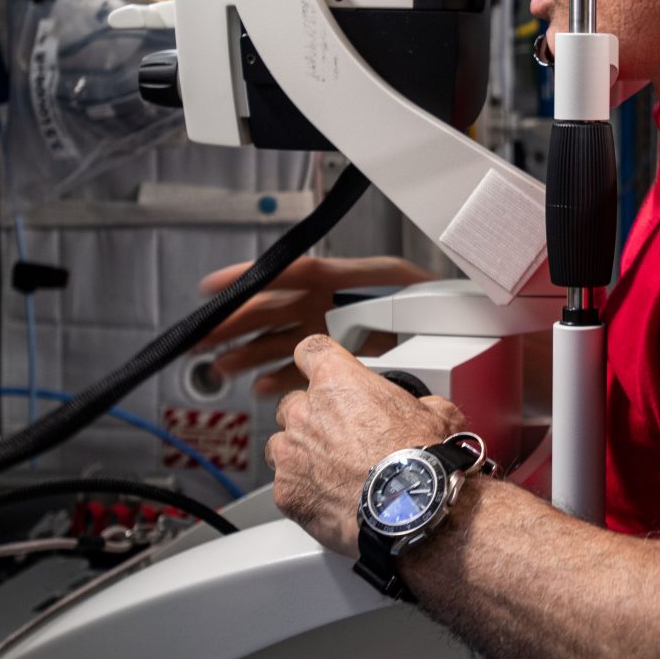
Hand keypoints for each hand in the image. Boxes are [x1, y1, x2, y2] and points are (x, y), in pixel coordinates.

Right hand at [192, 255, 430, 396]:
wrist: (458, 333)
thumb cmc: (436, 299)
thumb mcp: (403, 289)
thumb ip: (364, 290)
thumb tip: (337, 299)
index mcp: (341, 281)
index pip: (288, 274)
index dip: (250, 277)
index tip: (215, 284)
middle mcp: (328, 303)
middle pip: (272, 309)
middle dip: (234, 320)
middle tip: (201, 331)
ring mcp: (330, 329)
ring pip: (278, 339)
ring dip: (247, 351)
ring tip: (219, 363)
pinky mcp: (337, 356)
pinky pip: (298, 366)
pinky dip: (278, 376)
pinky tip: (260, 384)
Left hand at [267, 335, 465, 555]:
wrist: (410, 510)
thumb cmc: (419, 462)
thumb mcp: (438, 414)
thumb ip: (420, 402)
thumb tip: (429, 409)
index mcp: (339, 382)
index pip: (311, 352)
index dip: (316, 361)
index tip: (320, 370)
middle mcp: (307, 412)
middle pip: (293, 403)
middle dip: (312, 417)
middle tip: (340, 436)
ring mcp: (291, 452)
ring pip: (282, 446)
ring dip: (302, 454)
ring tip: (334, 473)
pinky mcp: (286, 490)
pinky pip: (286, 485)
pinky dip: (304, 491)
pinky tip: (331, 499)